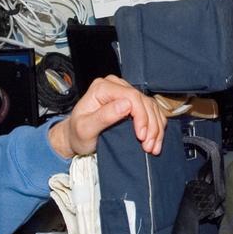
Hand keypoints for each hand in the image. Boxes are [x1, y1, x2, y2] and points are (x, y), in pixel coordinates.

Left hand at [49, 74, 165, 157]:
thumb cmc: (77, 133)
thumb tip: (125, 105)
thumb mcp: (85, 128)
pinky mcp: (133, 103)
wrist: (76, 138)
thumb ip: (103, 116)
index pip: (131, 96)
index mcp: (103, 87)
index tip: (141, 136)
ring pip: (151, 107)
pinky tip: (155, 141)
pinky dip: (157, 127)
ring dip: (156, 128)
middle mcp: (116, 86)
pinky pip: (152, 112)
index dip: (141, 116)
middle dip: (150, 125)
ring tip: (152, 147)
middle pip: (144, 102)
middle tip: (148, 146)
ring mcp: (126, 93)